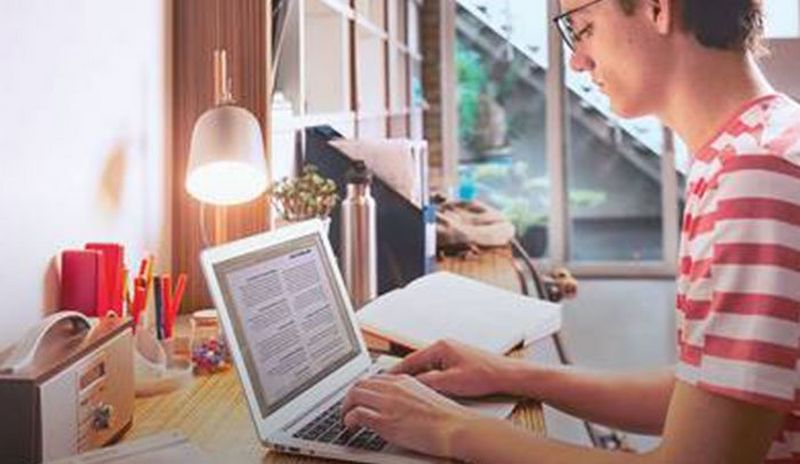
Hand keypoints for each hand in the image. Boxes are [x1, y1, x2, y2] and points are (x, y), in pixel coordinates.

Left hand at [341, 373, 479, 457]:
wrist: (455, 427)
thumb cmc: (447, 417)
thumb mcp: (426, 395)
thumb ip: (408, 395)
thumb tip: (398, 403)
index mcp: (404, 380)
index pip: (374, 378)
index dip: (363, 388)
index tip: (360, 397)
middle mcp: (393, 388)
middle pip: (360, 384)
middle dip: (350, 396)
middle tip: (348, 408)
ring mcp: (388, 403)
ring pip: (354, 396)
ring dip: (345, 407)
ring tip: (346, 418)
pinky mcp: (385, 421)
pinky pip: (356, 415)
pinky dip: (348, 420)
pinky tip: (350, 426)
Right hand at [389, 339, 519, 396]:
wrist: (506, 375)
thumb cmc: (485, 375)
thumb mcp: (451, 382)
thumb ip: (428, 382)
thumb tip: (411, 384)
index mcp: (441, 347)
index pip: (410, 359)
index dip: (396, 371)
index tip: (385, 379)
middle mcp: (445, 346)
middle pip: (417, 362)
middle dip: (406, 374)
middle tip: (393, 386)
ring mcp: (451, 352)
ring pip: (427, 366)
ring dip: (419, 377)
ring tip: (409, 390)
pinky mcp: (458, 360)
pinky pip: (437, 368)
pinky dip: (430, 377)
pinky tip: (429, 388)